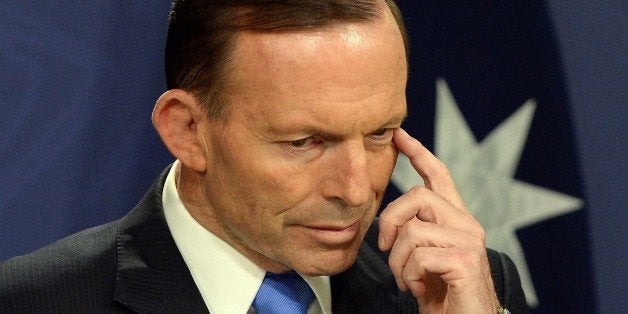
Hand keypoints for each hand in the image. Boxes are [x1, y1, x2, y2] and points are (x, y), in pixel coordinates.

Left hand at [378, 128, 499, 312]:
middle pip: (416, 197)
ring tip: (408, 280)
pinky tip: (419, 289)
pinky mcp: (467, 260)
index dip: (418, 153)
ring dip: (399, 263)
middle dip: (389, 223)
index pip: (438, 176)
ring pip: (412, 231)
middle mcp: (466, 224)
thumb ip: (413, 234)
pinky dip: (409, 277)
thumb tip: (389, 221)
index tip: (400, 136)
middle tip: (388, 250)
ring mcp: (469, 240)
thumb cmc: (442, 295)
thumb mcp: (421, 259)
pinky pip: (419, 256)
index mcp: (454, 220)